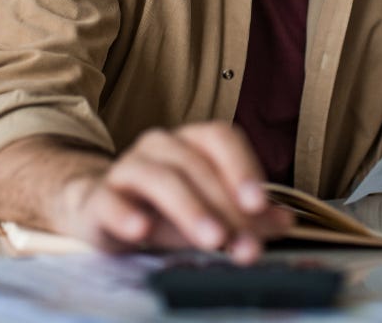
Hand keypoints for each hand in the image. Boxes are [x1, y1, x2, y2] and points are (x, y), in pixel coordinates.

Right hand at [0, 124, 293, 263]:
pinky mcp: (97, 198)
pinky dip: (126, 214)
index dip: (243, 168)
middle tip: (243, 243)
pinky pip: (110, 200)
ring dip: (189, 209)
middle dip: (224, 206)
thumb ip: (245, 215)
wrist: (100, 211)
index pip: (220, 139)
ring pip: (158, 178)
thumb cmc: (163, 208)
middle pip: (195, 166)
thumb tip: (283, 221)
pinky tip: (141, 229)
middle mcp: (159, 147)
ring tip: (210, 238)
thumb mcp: (209, 211)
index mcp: (190, 142)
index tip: (260, 204)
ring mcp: (126, 169)